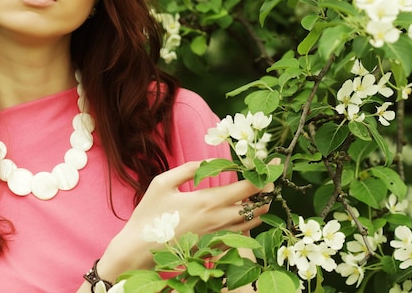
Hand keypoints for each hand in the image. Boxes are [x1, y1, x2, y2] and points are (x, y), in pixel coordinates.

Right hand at [95, 160, 270, 280]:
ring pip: (252, 223)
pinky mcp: (213, 248)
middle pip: (257, 207)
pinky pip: (239, 235)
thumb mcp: (163, 183)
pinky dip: (246, 223)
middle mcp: (217, 220)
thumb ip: (188, 169)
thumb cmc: (148, 215)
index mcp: (207, 202)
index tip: (273, 165)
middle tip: (265, 179)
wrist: (139, 250)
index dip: (265, 176)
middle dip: (267, 192)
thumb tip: (207, 162)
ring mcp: (217, 237)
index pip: (248, 188)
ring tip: (255, 194)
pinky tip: (238, 213)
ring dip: (258, 208)